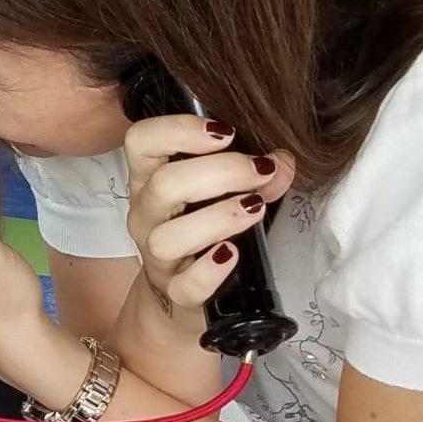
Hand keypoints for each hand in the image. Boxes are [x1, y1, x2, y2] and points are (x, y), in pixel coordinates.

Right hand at [124, 115, 294, 316]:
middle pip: (162, 185)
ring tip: (255, 208)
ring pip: (167, 238)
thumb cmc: (204, 226)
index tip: (225, 133)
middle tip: (259, 170)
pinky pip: (185, 286)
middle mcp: (145, 214)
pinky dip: (210, 271)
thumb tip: (282, 162)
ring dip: (218, 218)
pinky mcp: (175, 292)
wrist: (186, 292)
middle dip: (220, 171)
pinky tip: (232, 254)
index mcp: (149, 178)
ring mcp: (156, 256)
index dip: (177, 130)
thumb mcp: (223, 192)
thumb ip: (255, 174)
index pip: (140, 141)